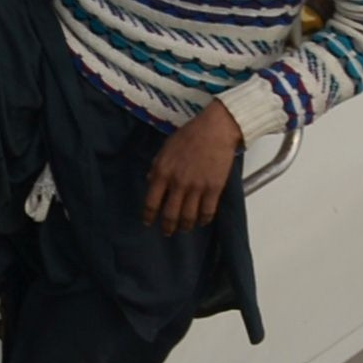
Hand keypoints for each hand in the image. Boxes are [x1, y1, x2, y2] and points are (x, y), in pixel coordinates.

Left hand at [146, 102, 242, 232]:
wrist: (215, 130)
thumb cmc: (189, 136)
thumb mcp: (165, 149)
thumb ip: (156, 167)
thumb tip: (150, 181)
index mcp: (162, 172)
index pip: (151, 202)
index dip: (149, 216)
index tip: (148, 222)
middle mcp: (178, 183)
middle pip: (170, 214)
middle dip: (167, 227)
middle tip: (167, 232)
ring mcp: (197, 187)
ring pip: (189, 217)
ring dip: (185, 226)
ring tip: (184, 228)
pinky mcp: (214, 189)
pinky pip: (207, 212)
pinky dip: (203, 220)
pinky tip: (201, 221)